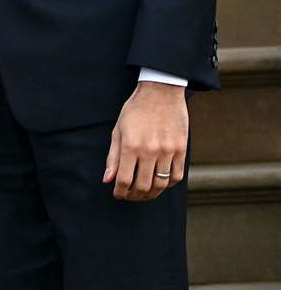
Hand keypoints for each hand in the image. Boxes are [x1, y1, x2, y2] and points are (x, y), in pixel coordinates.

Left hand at [103, 81, 187, 200]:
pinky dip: (168, 184)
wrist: (160, 93)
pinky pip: (177, 175)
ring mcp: (168, 151)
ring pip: (161, 184)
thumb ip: (113, 157)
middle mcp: (150, 151)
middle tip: (130, 196)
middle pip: (143, 185)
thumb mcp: (118, 131)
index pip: (124, 179)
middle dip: (134, 196)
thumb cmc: (135, 111)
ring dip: (151, 194)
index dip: (120, 191)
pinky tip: (160, 183)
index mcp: (131, 146)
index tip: (118, 194)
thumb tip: (108, 179)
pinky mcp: (182, 149)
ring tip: (144, 193)